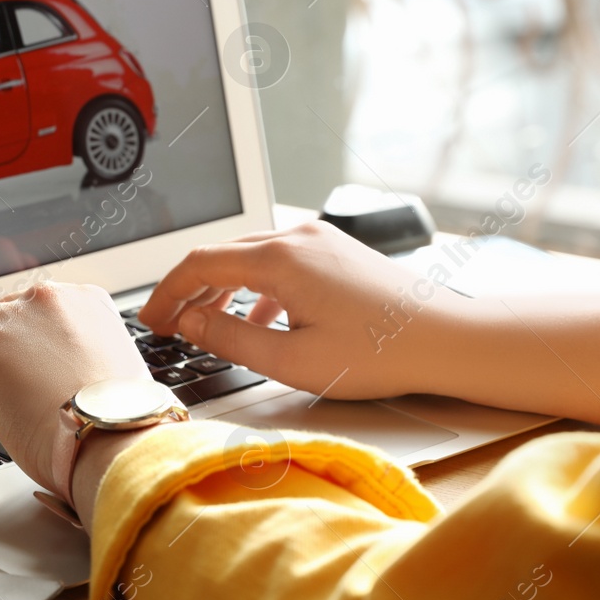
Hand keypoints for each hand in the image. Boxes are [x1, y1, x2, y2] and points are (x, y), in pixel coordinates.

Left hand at [0, 281, 149, 502]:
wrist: (108, 436)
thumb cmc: (118, 421)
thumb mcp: (115, 375)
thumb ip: (87, 363)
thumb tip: (65, 384)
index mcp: (88, 302)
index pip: (42, 308)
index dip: (27, 343)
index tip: (26, 372)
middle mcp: (48, 300)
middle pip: (3, 311)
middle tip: (0, 387)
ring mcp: (10, 318)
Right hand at [138, 221, 468, 400]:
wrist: (447, 340)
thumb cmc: (380, 353)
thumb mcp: (292, 361)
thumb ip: (231, 339)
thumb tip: (191, 322)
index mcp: (279, 260)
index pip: (199, 264)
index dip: (166, 293)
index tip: (151, 321)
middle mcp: (297, 238)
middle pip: (222, 255)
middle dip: (189, 290)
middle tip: (168, 324)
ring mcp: (321, 240)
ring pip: (251, 257)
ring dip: (222, 288)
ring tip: (207, 323)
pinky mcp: (338, 252)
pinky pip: (282, 262)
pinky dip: (258, 288)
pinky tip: (262, 321)